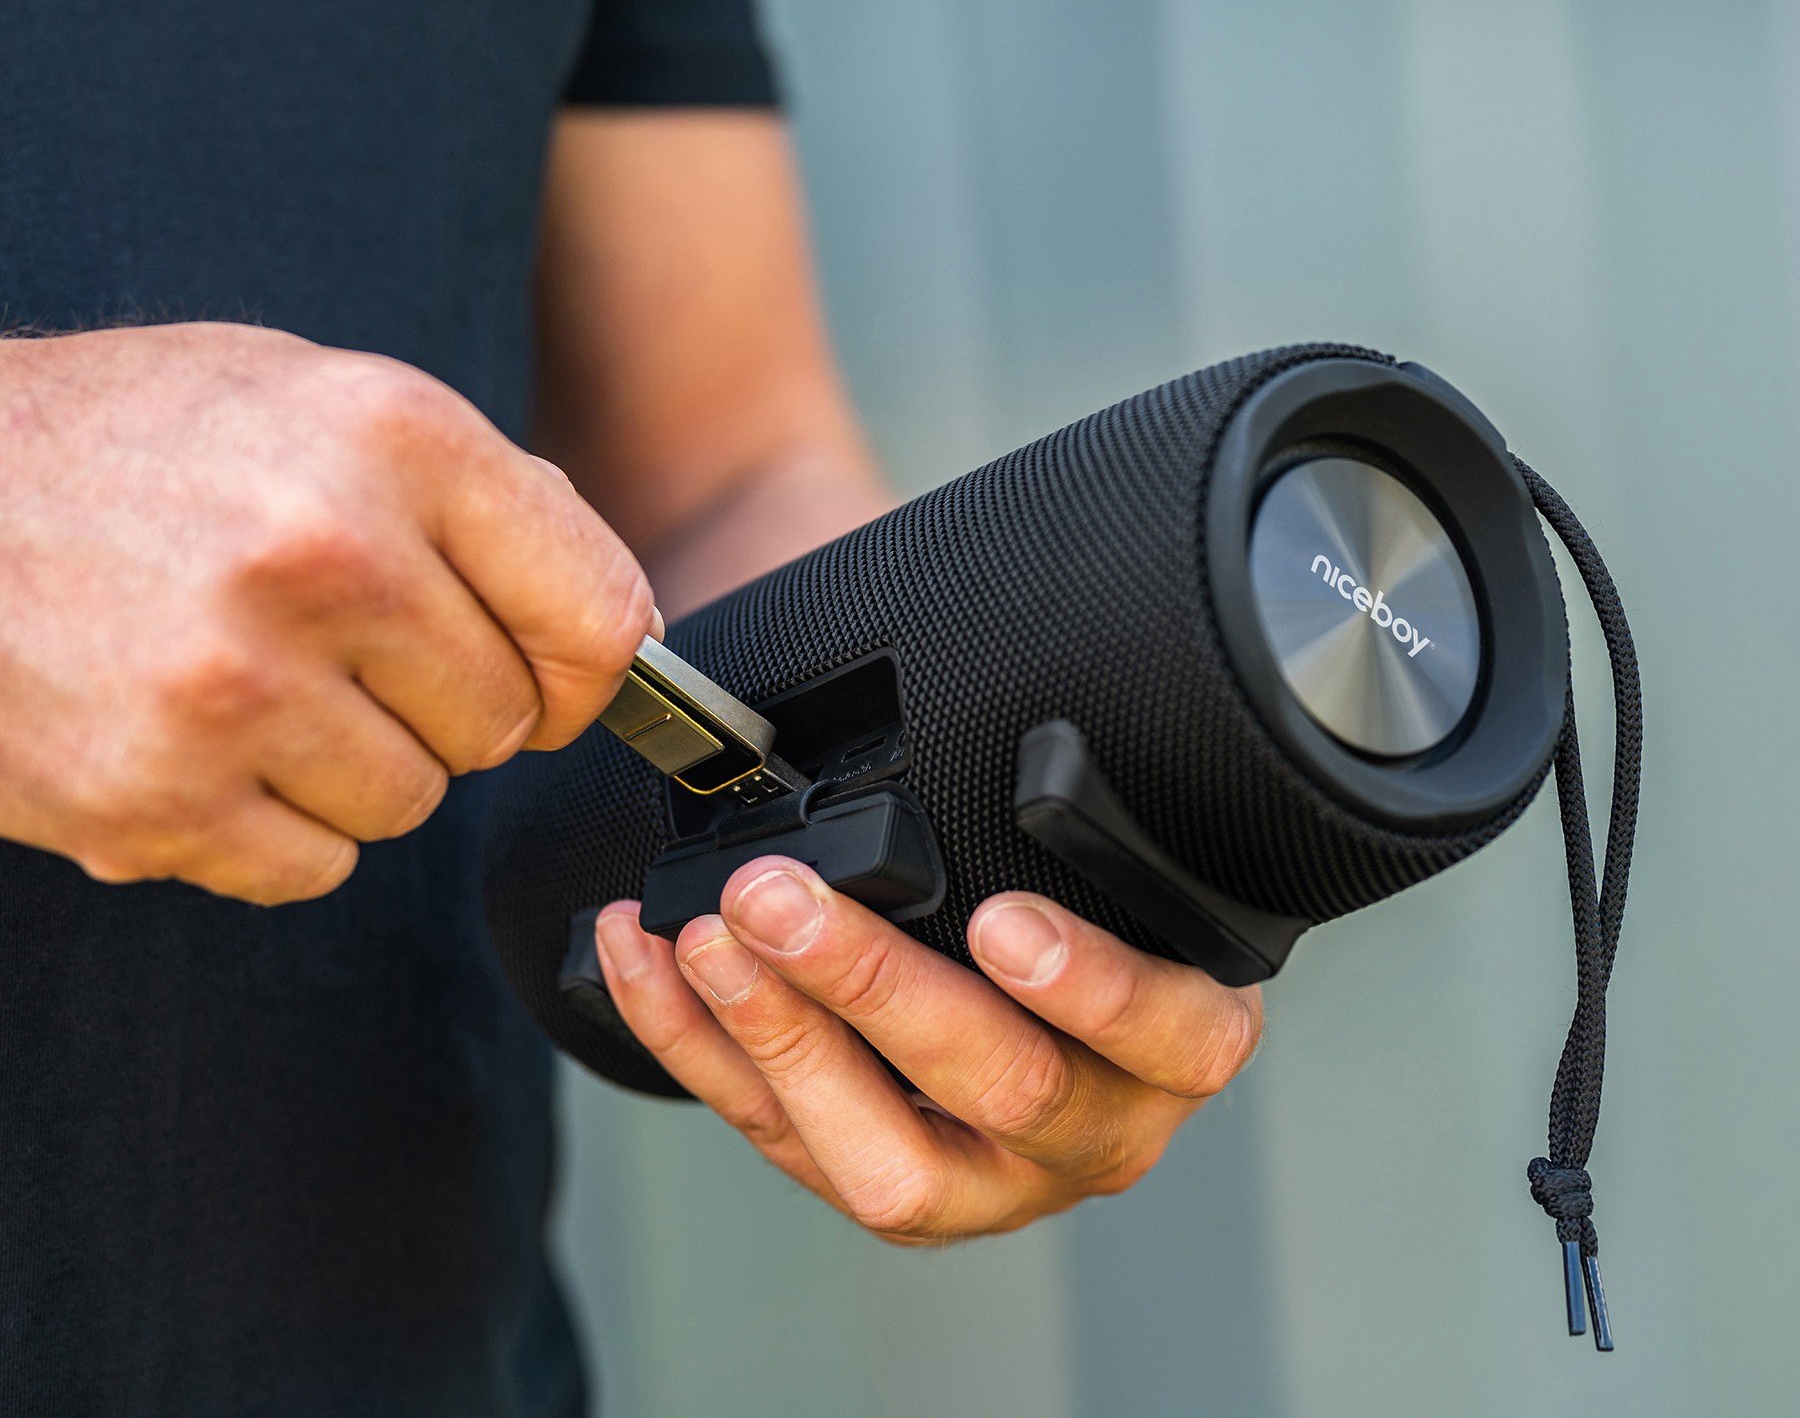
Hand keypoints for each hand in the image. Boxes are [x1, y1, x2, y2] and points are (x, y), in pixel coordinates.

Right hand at [0, 322, 654, 903]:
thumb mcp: (325, 398)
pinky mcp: (152, 797)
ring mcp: (235, 686)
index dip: (592, 664)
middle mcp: (328, 556)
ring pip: (411, 801)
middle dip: (450, 700)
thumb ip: (481, 499)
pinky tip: (204, 737)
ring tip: (259, 679)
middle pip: (506, 722)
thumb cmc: (140, 441)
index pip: (599, 611)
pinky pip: (312, 865)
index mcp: (398, 438)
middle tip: (353, 649)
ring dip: (357, 762)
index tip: (560, 673)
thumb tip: (622, 627)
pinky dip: (275, 823)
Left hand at [593, 861, 1262, 1239]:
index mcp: (1176, 1045)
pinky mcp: (886, 1190)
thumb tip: (995, 685)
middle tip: (783, 900)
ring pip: (888, 1165)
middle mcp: (1095, 1130)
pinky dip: (699, 1048)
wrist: (1048, 987)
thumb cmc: (1086, 901)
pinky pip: (782, 1142)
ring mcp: (991, 1183)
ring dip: (779, 1036)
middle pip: (1004, 1089)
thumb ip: (1073, 817)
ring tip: (708, 938)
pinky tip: (649, 964)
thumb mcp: (1113, 856)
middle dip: (875, 988)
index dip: (1090, 987)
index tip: (1002, 921)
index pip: (1169, 1033)